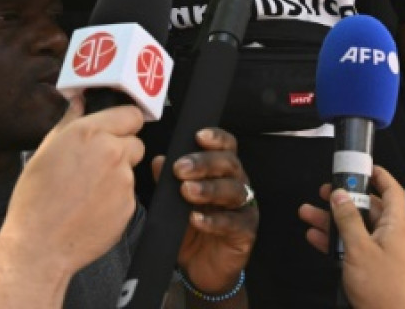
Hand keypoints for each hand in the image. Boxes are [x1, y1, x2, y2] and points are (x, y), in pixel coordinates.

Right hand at [4, 96, 145, 275]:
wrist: (39, 245)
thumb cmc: (35, 200)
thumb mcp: (45, 150)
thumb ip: (69, 121)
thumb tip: (80, 102)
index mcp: (90, 133)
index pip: (131, 115)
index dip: (123, 123)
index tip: (118, 129)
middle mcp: (112, 152)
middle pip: (135, 142)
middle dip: (121, 150)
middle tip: (96, 165)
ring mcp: (124, 180)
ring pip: (130, 170)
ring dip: (117, 176)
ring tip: (88, 191)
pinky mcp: (129, 205)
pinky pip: (128, 195)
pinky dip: (115, 199)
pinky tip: (93, 208)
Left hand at [156, 128, 256, 294]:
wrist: (201, 268)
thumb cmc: (191, 229)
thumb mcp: (175, 204)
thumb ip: (168, 182)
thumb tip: (159, 160)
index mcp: (224, 172)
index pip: (226, 148)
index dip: (216, 138)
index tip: (198, 136)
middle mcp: (238, 185)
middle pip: (230, 164)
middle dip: (205, 163)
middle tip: (180, 168)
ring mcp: (244, 208)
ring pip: (233, 191)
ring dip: (209, 189)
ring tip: (186, 191)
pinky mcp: (245, 232)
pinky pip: (232, 223)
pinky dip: (213, 220)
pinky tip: (196, 219)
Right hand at [298, 167, 404, 308]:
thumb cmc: (380, 285)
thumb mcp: (359, 248)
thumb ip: (348, 219)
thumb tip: (340, 194)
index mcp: (395, 225)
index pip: (392, 191)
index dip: (379, 176)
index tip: (361, 166)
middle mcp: (388, 235)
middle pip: (366, 208)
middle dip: (344, 198)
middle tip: (323, 191)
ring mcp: (378, 251)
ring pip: (353, 227)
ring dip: (331, 220)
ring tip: (307, 212)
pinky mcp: (367, 267)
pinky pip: (348, 246)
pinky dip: (332, 241)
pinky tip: (314, 237)